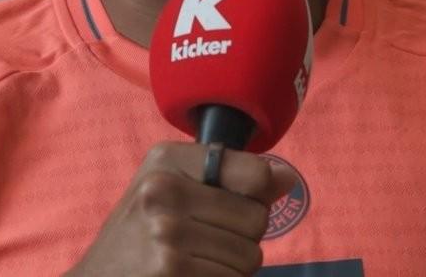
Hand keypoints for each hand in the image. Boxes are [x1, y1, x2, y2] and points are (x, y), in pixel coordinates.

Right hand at [65, 141, 298, 275]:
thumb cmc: (137, 240)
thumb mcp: (170, 194)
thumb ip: (231, 182)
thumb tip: (288, 178)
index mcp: (167, 160)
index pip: (256, 172)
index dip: (254, 197)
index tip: (227, 209)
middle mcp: (164, 188)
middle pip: (257, 219)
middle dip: (240, 239)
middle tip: (202, 245)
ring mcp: (167, 232)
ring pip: (250, 256)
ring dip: (231, 268)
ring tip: (194, 263)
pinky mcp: (172, 269)